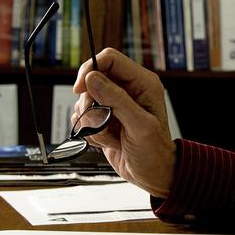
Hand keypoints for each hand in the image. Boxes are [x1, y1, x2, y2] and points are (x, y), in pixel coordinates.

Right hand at [72, 48, 175, 196]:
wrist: (153, 175)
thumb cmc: (154, 152)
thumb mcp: (139, 126)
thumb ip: (116, 100)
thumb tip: (92, 78)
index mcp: (142, 82)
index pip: (109, 59)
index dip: (90, 69)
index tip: (80, 90)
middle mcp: (128, 89)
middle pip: (92, 79)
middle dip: (89, 103)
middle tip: (101, 122)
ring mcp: (114, 104)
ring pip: (85, 100)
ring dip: (90, 121)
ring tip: (111, 135)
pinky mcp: (104, 119)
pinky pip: (83, 116)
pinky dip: (88, 130)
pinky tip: (106, 141)